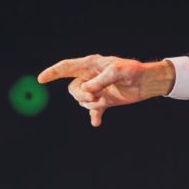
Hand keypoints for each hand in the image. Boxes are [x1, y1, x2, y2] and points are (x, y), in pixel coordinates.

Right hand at [37, 54, 175, 126]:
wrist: (148, 82)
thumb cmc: (133, 71)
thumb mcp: (117, 72)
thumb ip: (100, 80)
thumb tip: (86, 90)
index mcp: (91, 65)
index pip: (66, 68)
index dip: (52, 73)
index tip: (41, 79)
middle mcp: (91, 77)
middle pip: (72, 89)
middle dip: (80, 96)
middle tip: (95, 97)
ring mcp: (97, 90)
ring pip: (82, 101)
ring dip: (91, 104)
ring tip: (104, 100)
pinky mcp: (104, 100)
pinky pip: (93, 111)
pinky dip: (94, 116)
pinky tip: (96, 123)